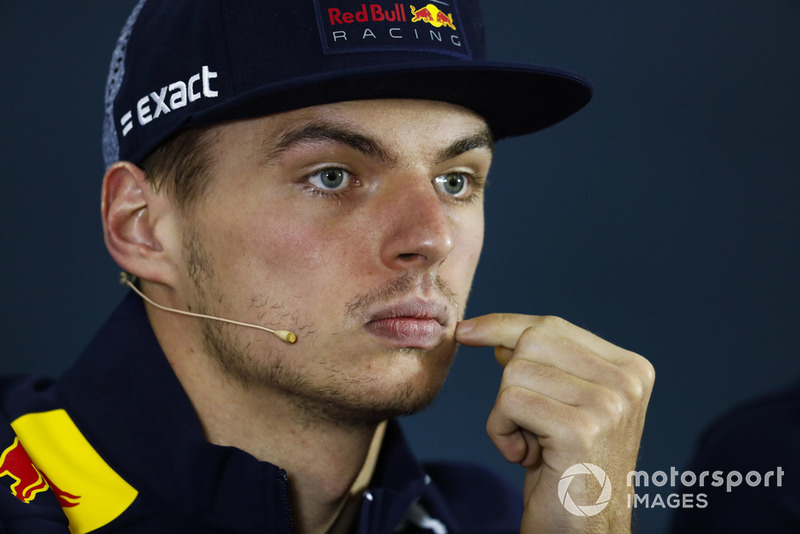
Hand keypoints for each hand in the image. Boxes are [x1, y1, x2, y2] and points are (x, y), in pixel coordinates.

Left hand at [456, 314, 654, 532]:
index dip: (503, 325)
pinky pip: (508, 403)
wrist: (584, 531)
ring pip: (515, 372)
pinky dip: (500, 431)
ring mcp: (608, 403)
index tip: (466, 331)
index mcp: (630, 368)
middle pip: (531, 342)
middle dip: (509, 381)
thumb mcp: (558, 407)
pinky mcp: (581, 429)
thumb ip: (540, 367)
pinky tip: (524, 457)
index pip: (553, 326)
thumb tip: (497, 336)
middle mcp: (627, 380)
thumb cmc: (568, 470)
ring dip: (505, 413)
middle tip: (526, 422)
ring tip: (531, 444)